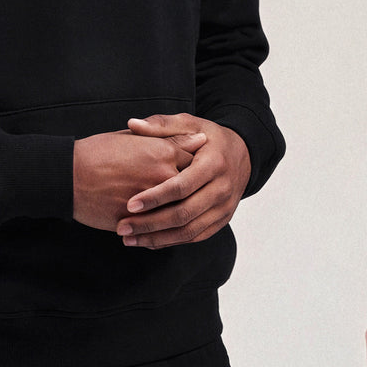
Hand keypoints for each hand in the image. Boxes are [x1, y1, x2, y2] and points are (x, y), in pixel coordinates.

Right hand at [72, 128, 205, 231]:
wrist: (68, 175)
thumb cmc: (98, 152)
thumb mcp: (135, 137)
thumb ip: (169, 139)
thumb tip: (199, 139)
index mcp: (164, 151)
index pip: (195, 161)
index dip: (195, 166)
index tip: (193, 169)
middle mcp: (164, 175)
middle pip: (193, 188)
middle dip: (192, 192)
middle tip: (191, 194)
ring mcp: (153, 200)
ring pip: (179, 212)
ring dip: (178, 213)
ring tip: (172, 212)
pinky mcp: (140, 220)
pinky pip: (160, 228)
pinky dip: (162, 229)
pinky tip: (158, 228)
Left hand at [115, 113, 250, 248]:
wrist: (244, 155)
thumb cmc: (210, 138)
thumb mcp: (190, 124)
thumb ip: (161, 125)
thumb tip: (132, 124)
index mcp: (213, 163)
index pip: (182, 186)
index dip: (155, 197)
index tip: (130, 204)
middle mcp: (222, 188)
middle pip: (184, 213)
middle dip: (151, 223)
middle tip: (122, 227)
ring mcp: (224, 207)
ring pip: (189, 231)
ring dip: (157, 238)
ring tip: (129, 239)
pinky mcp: (222, 220)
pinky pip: (195, 237)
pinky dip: (171, 241)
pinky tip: (149, 241)